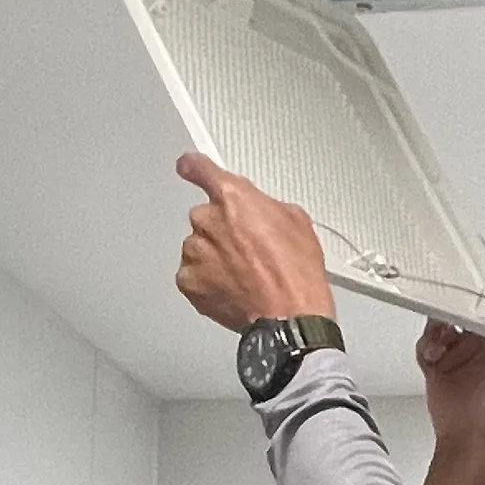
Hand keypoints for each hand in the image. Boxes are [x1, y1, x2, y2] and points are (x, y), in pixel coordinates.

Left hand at [174, 152, 335, 331]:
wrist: (289, 317)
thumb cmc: (295, 275)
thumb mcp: (297, 222)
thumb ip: (267, 207)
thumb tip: (263, 212)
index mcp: (233, 198)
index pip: (200, 169)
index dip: (194, 167)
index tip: (187, 167)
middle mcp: (207, 220)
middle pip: (205, 217)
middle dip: (222, 231)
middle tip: (249, 252)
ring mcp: (195, 252)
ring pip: (199, 248)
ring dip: (215, 258)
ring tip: (244, 276)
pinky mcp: (189, 281)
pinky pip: (192, 275)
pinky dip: (207, 282)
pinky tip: (232, 289)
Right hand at [417, 292, 484, 448]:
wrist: (473, 438)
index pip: (484, 311)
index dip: (474, 301)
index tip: (466, 293)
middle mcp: (477, 347)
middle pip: (457, 316)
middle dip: (448, 311)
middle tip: (444, 313)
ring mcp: (455, 357)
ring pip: (438, 328)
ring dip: (434, 329)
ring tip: (438, 340)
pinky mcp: (436, 368)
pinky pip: (424, 347)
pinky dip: (424, 346)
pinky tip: (431, 353)